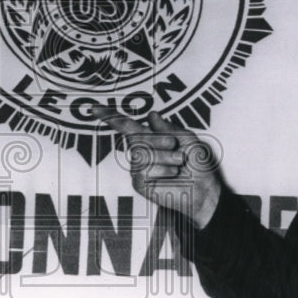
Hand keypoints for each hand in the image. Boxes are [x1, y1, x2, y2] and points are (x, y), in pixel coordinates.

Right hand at [92, 108, 221, 228]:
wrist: (202, 188)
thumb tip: (151, 115)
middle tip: (177, 149)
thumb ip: (168, 127)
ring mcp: (138, 168)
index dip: (110, 117)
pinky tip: (171, 175)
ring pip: (142, 155)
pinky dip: (162, 171)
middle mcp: (140, 152)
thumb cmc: (197, 164)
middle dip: (160, 141)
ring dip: (165, 157)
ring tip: (178, 164)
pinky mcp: (139, 184)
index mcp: (150, 138)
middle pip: (137, 138)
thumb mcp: (187, 138)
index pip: (126, 126)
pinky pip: (143, 172)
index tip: (94, 108)